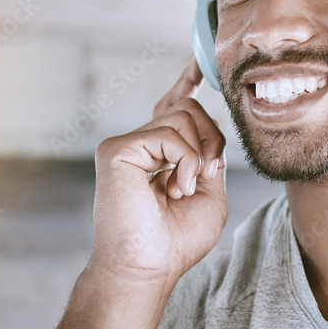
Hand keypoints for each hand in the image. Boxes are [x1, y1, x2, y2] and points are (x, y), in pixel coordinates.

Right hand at [88, 56, 227, 284]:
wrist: (148, 267)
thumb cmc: (175, 241)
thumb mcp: (210, 196)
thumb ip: (211, 159)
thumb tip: (209, 134)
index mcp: (159, 154)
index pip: (173, 107)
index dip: (186, 81)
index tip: (200, 61)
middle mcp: (140, 145)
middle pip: (189, 108)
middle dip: (210, 139)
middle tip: (201, 178)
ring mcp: (126, 145)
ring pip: (183, 115)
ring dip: (197, 157)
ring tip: (181, 190)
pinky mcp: (117, 149)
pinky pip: (168, 133)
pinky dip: (185, 161)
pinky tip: (173, 188)